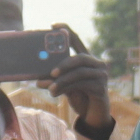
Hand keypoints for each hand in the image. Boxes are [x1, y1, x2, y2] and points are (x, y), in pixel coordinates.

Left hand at [46, 25, 113, 139]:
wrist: (93, 114)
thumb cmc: (78, 96)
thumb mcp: (63, 85)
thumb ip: (54, 80)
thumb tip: (37, 81)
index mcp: (85, 59)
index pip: (76, 40)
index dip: (66, 30)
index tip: (52, 25)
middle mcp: (96, 64)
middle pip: (80, 57)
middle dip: (64, 63)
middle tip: (51, 72)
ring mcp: (101, 76)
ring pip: (80, 73)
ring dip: (63, 81)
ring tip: (50, 89)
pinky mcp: (101, 88)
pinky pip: (82, 85)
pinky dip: (66, 88)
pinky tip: (55, 93)